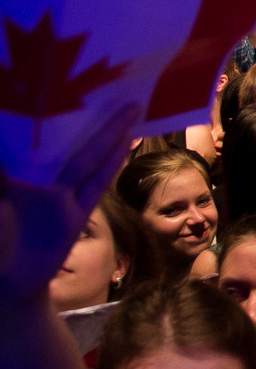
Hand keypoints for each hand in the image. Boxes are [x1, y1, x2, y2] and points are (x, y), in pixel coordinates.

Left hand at [0, 104, 139, 306]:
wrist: (4, 285)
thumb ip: (5, 176)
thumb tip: (7, 122)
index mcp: (13, 173)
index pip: (26, 133)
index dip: (38, 109)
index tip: (52, 83)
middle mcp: (36, 179)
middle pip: (63, 139)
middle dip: (82, 113)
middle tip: (103, 84)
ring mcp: (57, 197)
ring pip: (86, 157)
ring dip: (107, 133)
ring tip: (130, 107)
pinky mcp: (73, 215)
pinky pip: (95, 184)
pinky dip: (111, 164)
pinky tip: (127, 144)